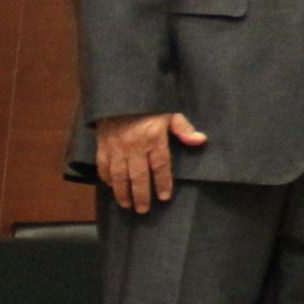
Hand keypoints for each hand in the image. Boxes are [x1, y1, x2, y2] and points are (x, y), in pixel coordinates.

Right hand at [93, 111, 207, 213]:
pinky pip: (103, 166)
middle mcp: (134, 147)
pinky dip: (106, 178)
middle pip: (138, 176)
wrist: (119, 93)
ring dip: (122, 192)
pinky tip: (111, 187)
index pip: (160, 166)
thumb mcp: (169, 112)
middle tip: (143, 210)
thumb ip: (183, 128)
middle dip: (141, 195)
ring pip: (119, 175)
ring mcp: (116, 147)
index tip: (164, 197)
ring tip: (126, 204)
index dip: (162, 183)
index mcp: (153, 139)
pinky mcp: (102, 145)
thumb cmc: (148, 105)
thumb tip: (200, 140)